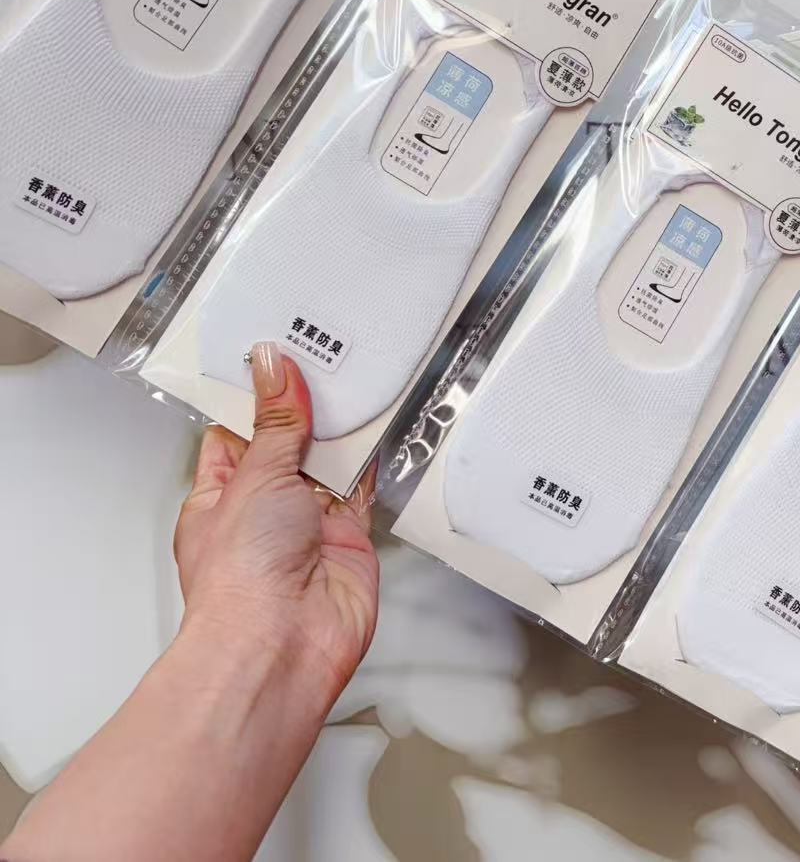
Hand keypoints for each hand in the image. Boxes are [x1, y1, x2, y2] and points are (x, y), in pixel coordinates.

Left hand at [174, 342, 378, 704]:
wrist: (281, 644)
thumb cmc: (238, 583)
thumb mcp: (255, 477)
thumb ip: (277, 420)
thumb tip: (273, 368)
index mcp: (220, 496)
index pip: (238, 432)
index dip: (256, 396)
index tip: (275, 357)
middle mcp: (264, 511)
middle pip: (290, 443)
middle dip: (306, 411)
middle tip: (324, 363)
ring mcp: (308, 525)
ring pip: (330, 464)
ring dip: (341, 434)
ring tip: (353, 386)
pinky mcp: (349, 538)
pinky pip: (364, 489)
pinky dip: (373, 463)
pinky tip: (379, 431)